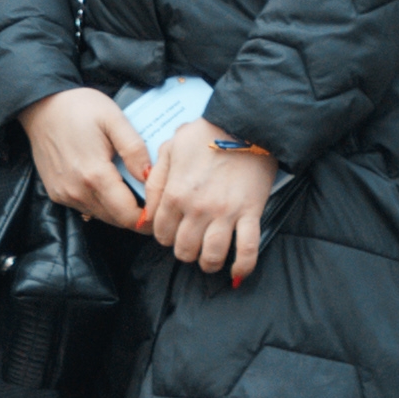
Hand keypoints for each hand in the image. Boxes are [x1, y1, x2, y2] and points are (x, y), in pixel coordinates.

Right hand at [21, 87, 149, 226]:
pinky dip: (102, 202)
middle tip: (151, 196)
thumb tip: (149, 176)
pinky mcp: (56, 193)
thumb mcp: (113, 118)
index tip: (161, 206)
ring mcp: (65, 194)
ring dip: (119, 209)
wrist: (40, 105)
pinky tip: (107, 182)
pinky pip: (87, 207)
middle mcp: (77, 191)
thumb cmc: (79, 107)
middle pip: (118, 221)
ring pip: (103, 216)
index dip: (150, 217)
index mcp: (95, 175)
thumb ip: (134, 149)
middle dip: (138, 215)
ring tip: (130, 187)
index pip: (129, 216)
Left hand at [146, 117, 275, 281]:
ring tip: (210, 259)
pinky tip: (236, 273)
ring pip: (212, 256)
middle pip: (185, 250)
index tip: (171, 234)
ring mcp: (225, 213)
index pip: (161, 232)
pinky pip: (248, 250)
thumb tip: (147, 210)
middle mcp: (198, 208)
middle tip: (190, 245)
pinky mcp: (251, 213)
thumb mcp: (169, 148)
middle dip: (185, 252)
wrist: (245, 124)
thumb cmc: (205, 133)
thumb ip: (156, 180)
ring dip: (209, 263)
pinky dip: (242, 267)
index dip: (164, 237)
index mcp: (176, 192)